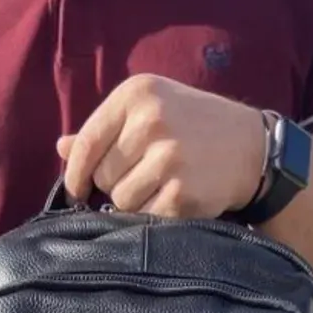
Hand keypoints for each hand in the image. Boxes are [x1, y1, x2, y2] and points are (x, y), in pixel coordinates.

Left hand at [57, 75, 265, 218]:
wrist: (251, 148)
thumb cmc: (194, 126)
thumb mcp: (151, 111)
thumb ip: (106, 129)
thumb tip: (61, 147)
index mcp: (137, 95)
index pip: (86, 142)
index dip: (75, 172)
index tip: (76, 191)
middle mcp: (151, 121)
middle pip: (103, 175)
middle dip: (116, 184)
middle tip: (143, 179)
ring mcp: (168, 158)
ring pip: (121, 199)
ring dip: (135, 203)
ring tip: (160, 187)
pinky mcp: (182, 192)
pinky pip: (146, 218)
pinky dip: (155, 216)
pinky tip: (174, 200)